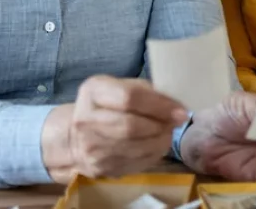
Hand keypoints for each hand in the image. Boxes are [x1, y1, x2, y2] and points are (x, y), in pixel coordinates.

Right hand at [42, 76, 187, 181]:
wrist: (75, 138)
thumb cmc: (106, 105)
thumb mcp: (119, 87)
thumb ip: (144, 91)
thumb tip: (174, 106)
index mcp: (92, 92)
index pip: (129, 98)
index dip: (159, 105)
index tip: (180, 110)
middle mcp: (86, 120)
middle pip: (131, 126)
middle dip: (161, 125)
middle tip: (177, 122)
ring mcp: (91, 148)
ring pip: (136, 147)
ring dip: (161, 141)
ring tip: (168, 132)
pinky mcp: (101, 168)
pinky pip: (136, 163)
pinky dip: (154, 154)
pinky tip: (158, 145)